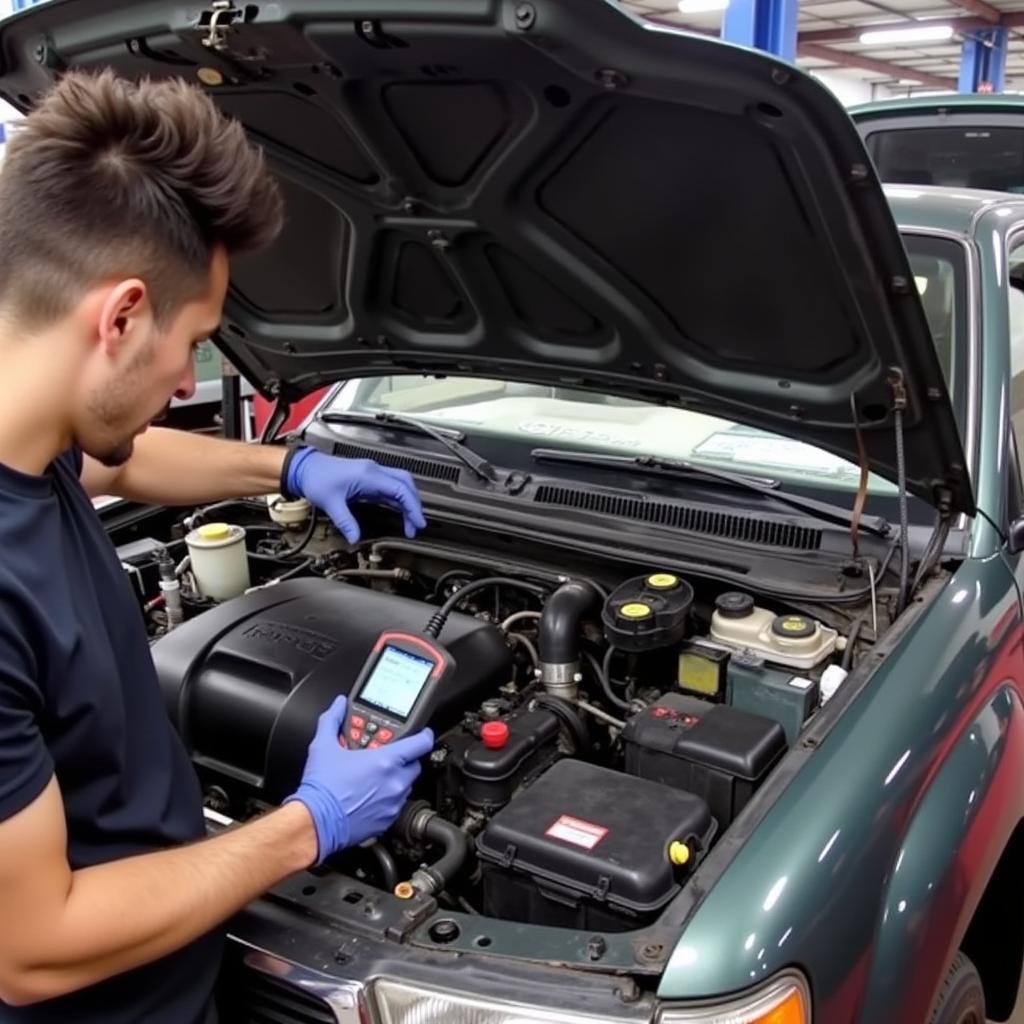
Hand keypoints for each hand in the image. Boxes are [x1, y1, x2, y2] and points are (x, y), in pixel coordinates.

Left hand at [285, 447, 426, 543]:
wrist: (306, 467)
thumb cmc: (316, 478)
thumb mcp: (330, 503)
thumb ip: (345, 522)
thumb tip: (355, 538)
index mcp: (369, 475)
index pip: (400, 489)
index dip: (413, 507)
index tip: (418, 522)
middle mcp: (374, 471)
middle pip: (406, 484)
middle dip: (415, 504)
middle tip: (416, 524)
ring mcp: (373, 474)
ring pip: (400, 484)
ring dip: (408, 502)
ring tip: (409, 522)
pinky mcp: (369, 478)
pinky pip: (391, 487)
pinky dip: (398, 500)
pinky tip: (399, 512)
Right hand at [285, 696, 433, 861]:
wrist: (314, 823)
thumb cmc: (321, 789)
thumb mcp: (323, 746)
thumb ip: (332, 720)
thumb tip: (337, 706)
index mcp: (386, 761)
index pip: (421, 743)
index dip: (424, 735)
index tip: (422, 733)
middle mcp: (395, 782)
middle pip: (414, 764)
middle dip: (404, 758)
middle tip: (387, 755)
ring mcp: (393, 803)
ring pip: (407, 785)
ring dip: (397, 778)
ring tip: (376, 776)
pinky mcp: (387, 821)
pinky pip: (397, 804)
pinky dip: (389, 798)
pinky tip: (371, 794)